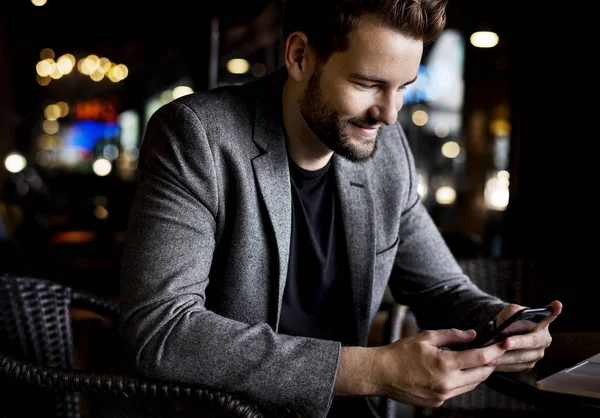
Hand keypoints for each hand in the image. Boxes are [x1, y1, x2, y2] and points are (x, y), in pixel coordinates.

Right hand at [373, 328, 506, 406]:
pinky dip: (460, 381)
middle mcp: (447, 383)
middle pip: (481, 375)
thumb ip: (451, 335)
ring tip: (474, 361)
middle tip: (492, 353)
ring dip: (476, 373)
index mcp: (445, 364)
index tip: (504, 345)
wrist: (381, 374)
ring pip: (471, 385)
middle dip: (489, 364)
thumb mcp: (426, 337)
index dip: (494, 351)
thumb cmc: (400, 353)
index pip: (479, 358)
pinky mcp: (437, 403)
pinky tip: (454, 371)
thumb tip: (471, 335)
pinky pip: (457, 391)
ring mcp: (443, 395)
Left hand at [488, 300, 562, 371]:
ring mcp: (537, 353)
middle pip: (533, 341)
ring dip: (506, 357)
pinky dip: (503, 365)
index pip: (550, 315)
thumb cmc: (509, 321)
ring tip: (492, 356)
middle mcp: (543, 339)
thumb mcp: (509, 313)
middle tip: (506, 343)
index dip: (554, 311)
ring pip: (523, 357)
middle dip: (519, 342)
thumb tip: (513, 316)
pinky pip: (516, 367)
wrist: (502, 334)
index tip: (556, 304)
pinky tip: (492, 363)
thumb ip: (512, 312)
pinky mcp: (528, 364)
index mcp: (542, 322)